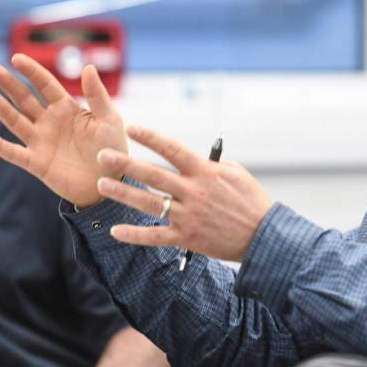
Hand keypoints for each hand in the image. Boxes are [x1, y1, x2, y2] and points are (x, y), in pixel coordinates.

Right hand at [0, 54, 126, 207]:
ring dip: (1, 108)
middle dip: (8, 84)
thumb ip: (97, 96)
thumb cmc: (112, 149)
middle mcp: (49, 122)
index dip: (31, 71)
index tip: (16, 58)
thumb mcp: (109, 120)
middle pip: (24, 99)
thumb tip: (88, 67)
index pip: (45, 84)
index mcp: (66, 108)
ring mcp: (41, 142)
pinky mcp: (36, 163)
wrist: (109, 183)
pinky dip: (0, 146)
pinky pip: (14, 153)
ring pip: (16, 121)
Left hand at [95, 125, 272, 262]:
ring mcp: (188, 216)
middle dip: (125, 164)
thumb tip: (189, 158)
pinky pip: (156, 237)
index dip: (150, 137)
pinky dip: (135, 235)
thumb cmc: (251, 201)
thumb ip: (210, 164)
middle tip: (102, 156)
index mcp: (205, 172)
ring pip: (149, 203)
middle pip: (153, 175)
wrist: (264, 236)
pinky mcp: (187, 238)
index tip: (131, 127)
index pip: (172, 149)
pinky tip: (115, 231)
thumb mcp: (235, 173)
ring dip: (123, 193)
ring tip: (102, 185)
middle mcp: (193, 192)